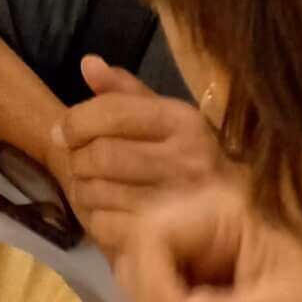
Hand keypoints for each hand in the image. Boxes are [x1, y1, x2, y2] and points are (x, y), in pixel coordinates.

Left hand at [51, 58, 224, 258]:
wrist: (239, 218)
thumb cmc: (193, 159)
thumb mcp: (167, 118)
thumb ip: (125, 93)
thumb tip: (88, 63)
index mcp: (183, 122)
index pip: (112, 113)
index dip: (76, 121)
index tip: (61, 132)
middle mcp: (186, 160)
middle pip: (102, 154)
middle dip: (77, 157)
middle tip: (74, 161)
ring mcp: (179, 203)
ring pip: (101, 191)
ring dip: (81, 187)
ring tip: (84, 184)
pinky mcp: (167, 239)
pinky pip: (108, 224)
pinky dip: (94, 216)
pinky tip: (100, 210)